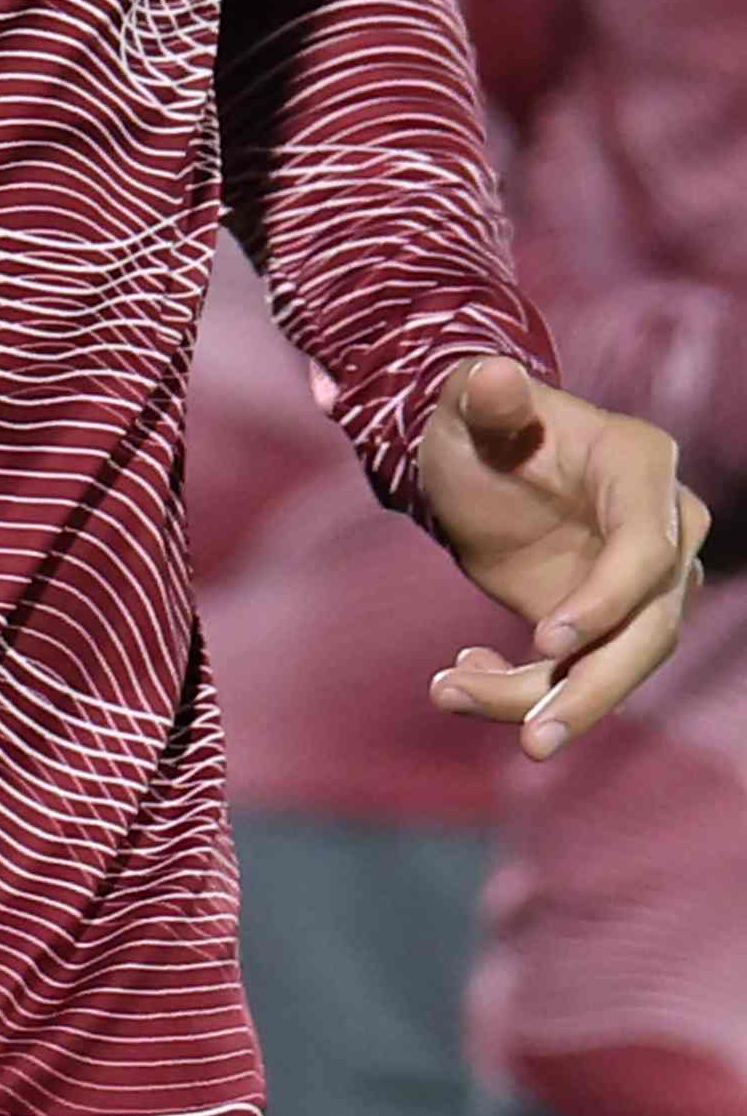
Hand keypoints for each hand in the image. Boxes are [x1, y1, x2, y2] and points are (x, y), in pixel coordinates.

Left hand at [413, 356, 708, 753]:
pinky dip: (522, 689)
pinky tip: (457, 678)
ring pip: (617, 664)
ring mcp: (642, 584)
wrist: (476, 457)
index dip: (606, 600)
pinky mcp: (606, 622)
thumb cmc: (478, 421)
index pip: (647, 550)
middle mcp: (663, 531)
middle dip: (594, 688)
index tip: (547, 641)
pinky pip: (579, 672)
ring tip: (451, 696)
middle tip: (533, 737)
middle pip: (651, 627)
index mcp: (641, 469)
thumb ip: (484, 396)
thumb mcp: (468, 404)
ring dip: (546, 701)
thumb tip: (494, 377)